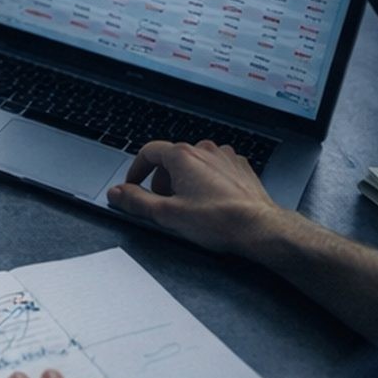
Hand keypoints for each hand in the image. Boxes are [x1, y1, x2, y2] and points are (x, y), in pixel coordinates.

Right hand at [106, 140, 283, 253]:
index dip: (136, 170)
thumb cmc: (218, 220)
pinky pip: (214, 168)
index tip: (133, 185)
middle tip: (163, 203)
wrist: (259, 227)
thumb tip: (117, 193)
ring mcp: (225, 157)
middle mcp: (204, 150)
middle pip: (171, 159)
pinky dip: (206, 181)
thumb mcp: (166, 214)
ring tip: (189, 205)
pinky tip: (210, 202)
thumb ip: (136, 201)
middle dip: (161, 180)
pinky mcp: (240, 167)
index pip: (148, 152)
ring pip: (193, 163)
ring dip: (184, 180)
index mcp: (183, 156)